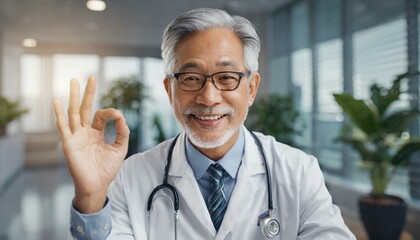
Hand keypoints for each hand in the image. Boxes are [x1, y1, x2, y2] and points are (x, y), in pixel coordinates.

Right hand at [53, 76, 129, 212]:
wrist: (98, 185)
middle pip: (85, 108)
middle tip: (92, 76)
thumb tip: (122, 116)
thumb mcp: (120, 148)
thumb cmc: (107, 169)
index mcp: (96, 133)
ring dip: (74, 97)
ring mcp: (75, 136)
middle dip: (88, 93)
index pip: (101, 115)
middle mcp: (84, 132)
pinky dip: (59, 114)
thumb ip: (122, 132)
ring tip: (74, 81)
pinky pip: (63, 127)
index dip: (110, 113)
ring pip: (74, 113)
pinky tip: (56, 101)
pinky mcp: (69, 143)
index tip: (118, 116)